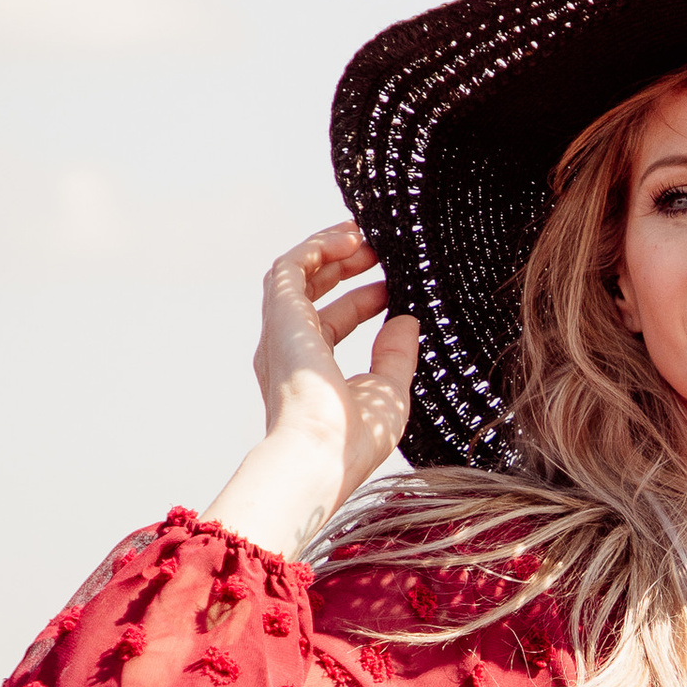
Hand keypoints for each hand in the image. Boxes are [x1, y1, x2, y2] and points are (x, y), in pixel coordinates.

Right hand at [202, 224, 420, 556]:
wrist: (320, 454)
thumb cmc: (353, 439)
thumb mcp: (388, 392)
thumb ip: (395, 355)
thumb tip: (406, 320)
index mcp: (309, 371)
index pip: (331, 323)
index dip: (362, 300)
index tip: (393, 288)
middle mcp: (288, 349)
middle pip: (311, 293)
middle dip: (344, 267)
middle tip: (380, 249)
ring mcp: (280, 332)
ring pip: (295, 274)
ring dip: (328, 250)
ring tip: (362, 232)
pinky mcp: (280, 317)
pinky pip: (290, 267)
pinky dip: (317, 247)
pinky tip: (348, 237)